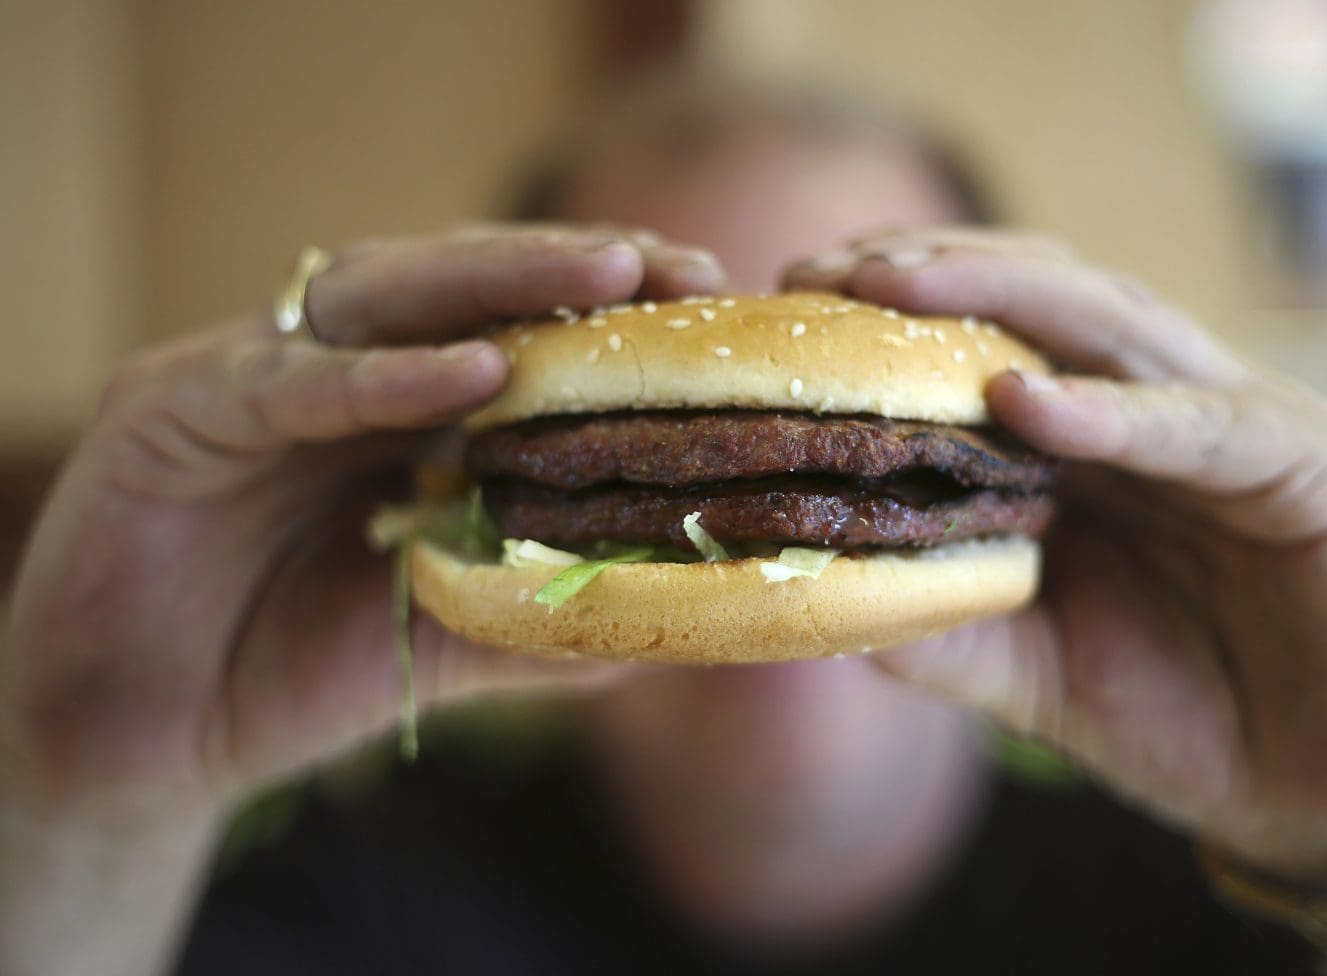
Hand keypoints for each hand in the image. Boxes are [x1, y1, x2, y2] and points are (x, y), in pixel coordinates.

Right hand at [0, 224, 724, 823]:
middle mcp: (337, 373)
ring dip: (494, 282)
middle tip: (672, 267)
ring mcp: (254, 376)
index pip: (515, 329)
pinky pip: (283, 381)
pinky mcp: (172, 405)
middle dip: (571, 269)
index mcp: (404, 411)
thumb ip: (550, 618)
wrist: (146, 741)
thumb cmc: (300, 671)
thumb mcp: (449, 641)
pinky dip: (377, 376)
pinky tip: (468, 373)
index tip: (712, 299)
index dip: (610, 312)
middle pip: (460, 287)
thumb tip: (686, 612)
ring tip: (603, 280)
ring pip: (379, 297)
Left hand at [786, 228, 1326, 888]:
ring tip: (895, 286)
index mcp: (1090, 436)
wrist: (1311, 788)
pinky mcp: (1303, 464)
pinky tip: (1021, 400)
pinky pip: (1197, 425)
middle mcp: (1154, 404)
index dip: (892, 310)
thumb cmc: (1171, 710)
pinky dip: (1109, 410)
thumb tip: (815, 597)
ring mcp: (1232, 419)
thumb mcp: (1025, 669)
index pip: (987, 333)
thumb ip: (938, 626)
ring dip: (1001, 296)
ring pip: (1112, 323)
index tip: (790, 298)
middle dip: (932, 271)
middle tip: (826, 271)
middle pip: (1040, 296)